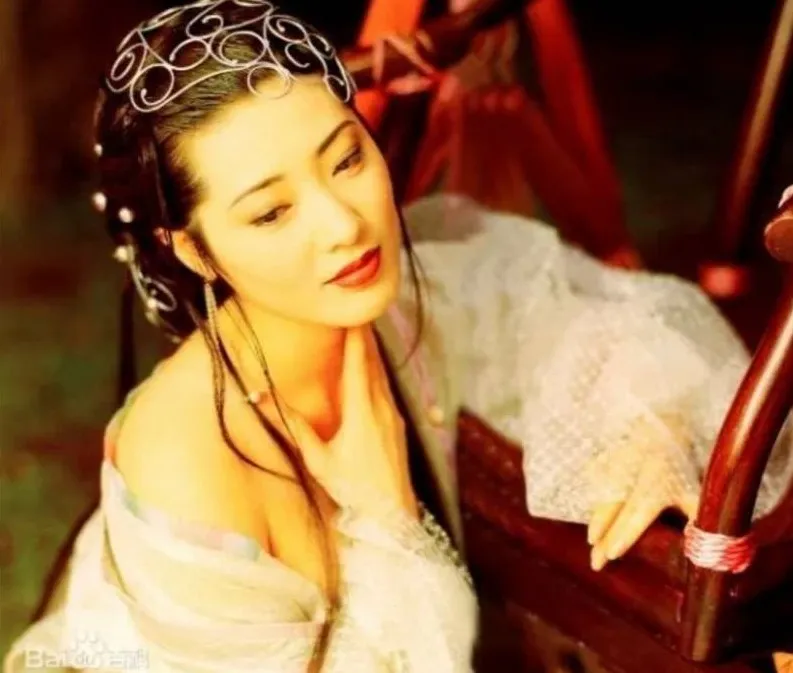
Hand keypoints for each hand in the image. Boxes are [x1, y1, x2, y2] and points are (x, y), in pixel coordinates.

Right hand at [262, 326, 415, 516]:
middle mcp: (382, 407)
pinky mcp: (397, 427)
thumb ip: (293, 426)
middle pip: (373, 363)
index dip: (354, 335)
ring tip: (362, 335)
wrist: (392, 515)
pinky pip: (386, 391)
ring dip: (371, 355)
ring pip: (382, 376)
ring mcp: (393, 417)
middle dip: (364, 338)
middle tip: (356, 313)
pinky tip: (371, 374)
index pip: (358, 362)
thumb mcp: (318, 459)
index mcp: (362, 410)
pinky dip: (377, 374)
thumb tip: (263, 400)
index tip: (351, 312)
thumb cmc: (352, 489)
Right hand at [587, 447, 697, 570]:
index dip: (622, 535)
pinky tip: (591, 495)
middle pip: (613, 511)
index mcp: (655, 486)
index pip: (634, 516)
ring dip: (597, 517)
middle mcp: (633, 477)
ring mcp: (620, 464)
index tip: (611, 553)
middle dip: (603, 536)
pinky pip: (601, 471)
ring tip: (592, 538)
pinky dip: (596, 484)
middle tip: (595, 560)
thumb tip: (701, 546)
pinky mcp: (613, 454)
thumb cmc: (687, 459)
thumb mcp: (698, 488)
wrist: (674, 419)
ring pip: (604, 494)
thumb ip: (698, 516)